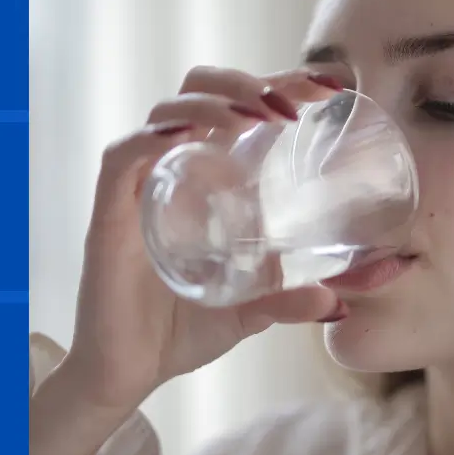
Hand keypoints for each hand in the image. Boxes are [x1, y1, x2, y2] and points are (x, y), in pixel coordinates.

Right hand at [53, 65, 347, 411]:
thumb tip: (343, 302)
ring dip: (214, 101)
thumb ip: (296, 299)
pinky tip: (189, 135)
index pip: (241, 105)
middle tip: (294, 104)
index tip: (330, 87)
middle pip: (202, 89)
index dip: (282, 82)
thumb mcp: (256, 309)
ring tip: (257, 117)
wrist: (130, 373)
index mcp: (210, 176)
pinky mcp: (109, 213)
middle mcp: (175, 168)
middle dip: (248, 80)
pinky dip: (154, 137)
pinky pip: (123, 156)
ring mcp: (141, 187)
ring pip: (167, 111)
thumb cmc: (186, 328)